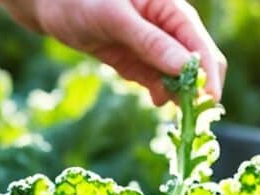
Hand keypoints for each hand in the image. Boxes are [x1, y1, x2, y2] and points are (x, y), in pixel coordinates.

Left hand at [0, 0, 225, 103]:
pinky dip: (164, 95)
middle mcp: (170, 30)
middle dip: (198, 90)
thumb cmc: (81, 0)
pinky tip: (158, 102)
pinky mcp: (141, 63)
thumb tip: (184, 67)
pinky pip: (161, 83)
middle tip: (192, 118)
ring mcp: (157, 49)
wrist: (50, 5)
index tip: (207, 103)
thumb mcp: (115, 18)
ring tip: (177, 117)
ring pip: (181, 79)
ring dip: (182, 97)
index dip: (208, 76)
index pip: (202, 47)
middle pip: (199, 66)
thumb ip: (151, 42)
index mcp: (172, 11)